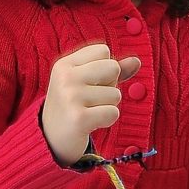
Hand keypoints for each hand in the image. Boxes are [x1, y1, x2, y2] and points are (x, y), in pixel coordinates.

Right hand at [41, 44, 140, 165]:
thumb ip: (111, 70)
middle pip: (113, 68)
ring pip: (116, 94)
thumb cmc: (73, 105)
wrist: (51, 138)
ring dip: (108, 106)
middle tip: (91, 98)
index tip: (88, 83)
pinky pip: (113, 113)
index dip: (104, 68)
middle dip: (110, 85)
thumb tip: (137, 61)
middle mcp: (66, 77)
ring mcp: (71, 97)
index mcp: (65, 64)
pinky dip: (107, 120)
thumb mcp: (87, 82)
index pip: (103, 50)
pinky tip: (91, 122)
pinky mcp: (79, 118)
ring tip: (89, 111)